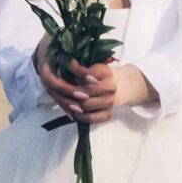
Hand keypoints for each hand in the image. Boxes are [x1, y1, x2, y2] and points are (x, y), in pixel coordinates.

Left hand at [35, 50, 154, 122]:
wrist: (120, 86)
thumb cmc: (99, 74)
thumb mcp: (93, 65)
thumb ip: (81, 65)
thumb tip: (63, 64)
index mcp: (106, 72)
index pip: (89, 73)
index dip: (77, 72)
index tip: (67, 68)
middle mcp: (111, 86)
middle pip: (87, 91)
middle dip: (73, 91)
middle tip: (61, 90)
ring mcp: (111, 101)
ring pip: (87, 105)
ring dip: (74, 104)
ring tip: (66, 101)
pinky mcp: (109, 113)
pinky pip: (93, 119)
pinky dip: (82, 117)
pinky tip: (75, 113)